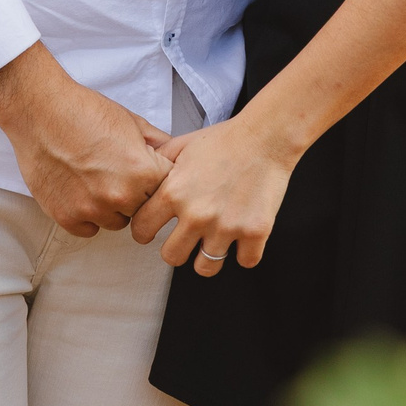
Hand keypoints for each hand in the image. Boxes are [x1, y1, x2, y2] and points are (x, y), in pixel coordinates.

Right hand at [0, 43, 169, 235]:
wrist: (40, 111)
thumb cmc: (84, 111)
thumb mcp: (132, 121)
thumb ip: (158, 145)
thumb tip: (176, 157)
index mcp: (143, 172)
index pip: (166, 190)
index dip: (156, 178)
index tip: (144, 170)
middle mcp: (120, 197)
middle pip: (143, 210)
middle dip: (136, 194)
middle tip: (116, 171)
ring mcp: (92, 210)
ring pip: (116, 222)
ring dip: (111, 207)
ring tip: (95, 178)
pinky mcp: (67, 218)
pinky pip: (89, 229)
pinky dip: (86, 214)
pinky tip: (79, 189)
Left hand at [129, 116, 295, 276]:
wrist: (265, 137)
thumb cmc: (224, 140)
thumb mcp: (182, 145)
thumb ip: (158, 163)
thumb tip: (140, 174)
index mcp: (174, 192)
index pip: (142, 230)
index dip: (145, 232)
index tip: (152, 232)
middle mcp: (197, 214)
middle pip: (171, 257)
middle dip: (176, 249)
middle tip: (185, 239)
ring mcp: (226, 226)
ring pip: (206, 268)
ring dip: (208, 257)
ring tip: (213, 242)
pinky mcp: (255, 232)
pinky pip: (245, 262)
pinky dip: (244, 254)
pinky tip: (242, 239)